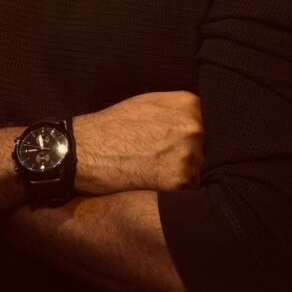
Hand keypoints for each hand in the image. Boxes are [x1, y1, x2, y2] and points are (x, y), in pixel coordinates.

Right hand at [73, 91, 202, 194]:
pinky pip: (188, 188)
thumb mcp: (147, 102)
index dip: (187, 134)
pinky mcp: (180, 180)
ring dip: (182, 172)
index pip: (202, 123)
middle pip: (204, 146)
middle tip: (159, 156)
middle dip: (186, 153)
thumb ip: (176, 107)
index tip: (170, 139)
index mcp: (188, 104)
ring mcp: (188, 154)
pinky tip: (153, 180)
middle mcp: (194, 127)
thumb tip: (198, 118)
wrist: (87, 151)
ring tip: (154, 167)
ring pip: (198, 168)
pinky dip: (174, 188)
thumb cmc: (114, 126)